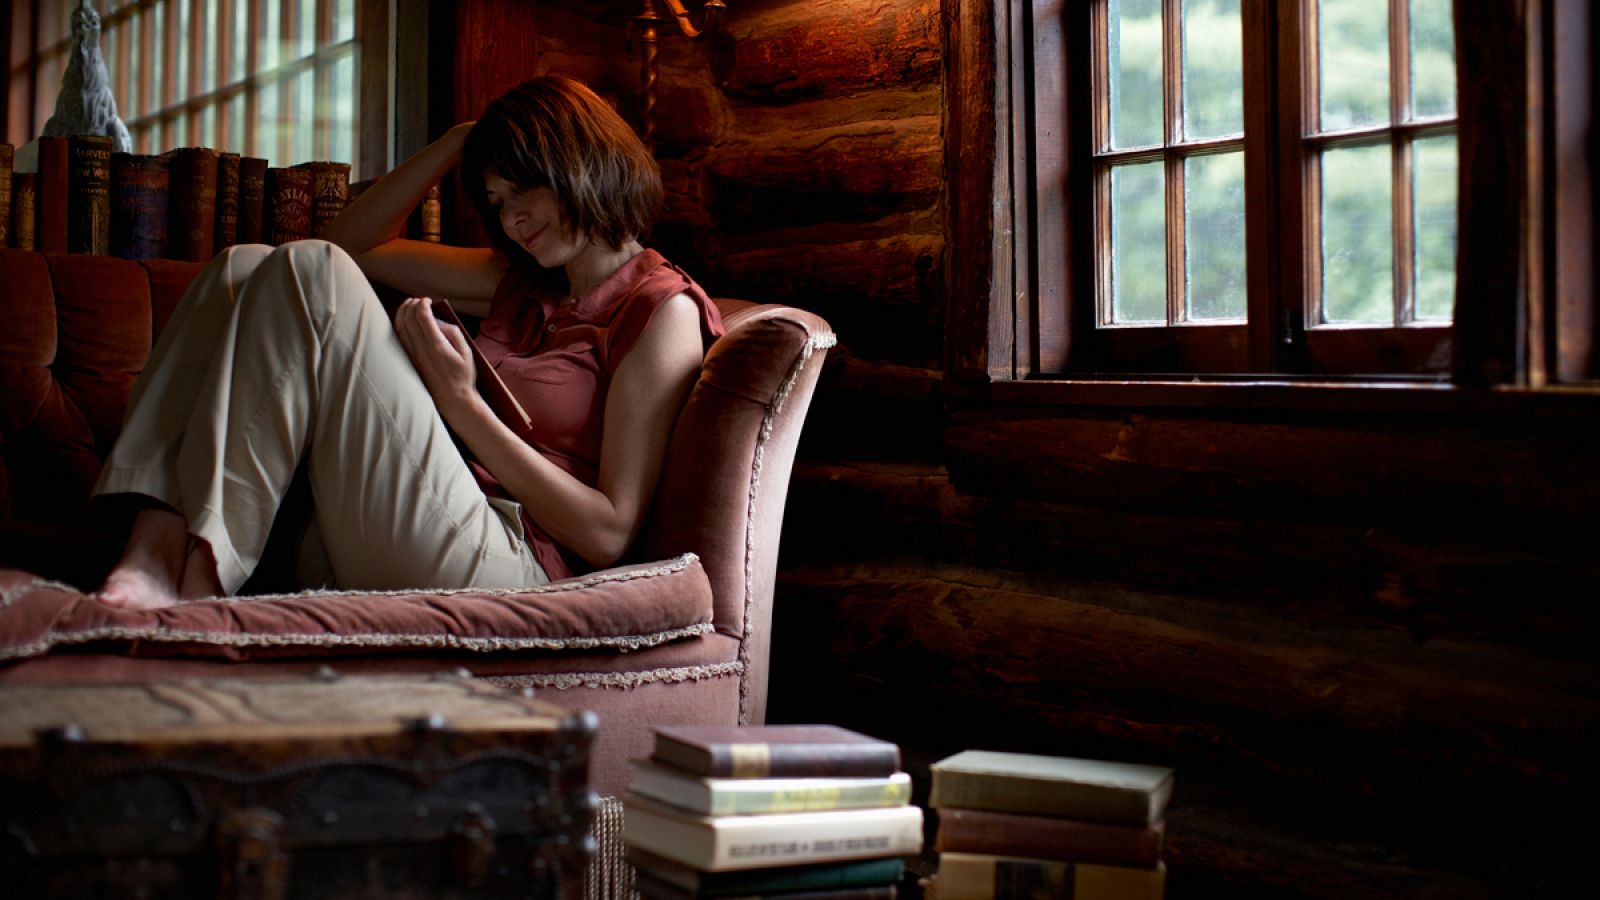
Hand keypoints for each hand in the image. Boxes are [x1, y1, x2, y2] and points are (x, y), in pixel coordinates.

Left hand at [394, 297, 476, 416]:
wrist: (453, 399)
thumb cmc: (463, 375)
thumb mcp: (467, 352)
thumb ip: (454, 333)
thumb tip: (439, 322)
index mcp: (437, 346)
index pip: (422, 317)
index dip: (422, 304)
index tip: (428, 300)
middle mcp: (421, 350)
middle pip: (408, 319)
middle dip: (411, 305)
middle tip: (418, 300)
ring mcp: (413, 355)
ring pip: (400, 328)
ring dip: (402, 313)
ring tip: (408, 305)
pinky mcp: (410, 360)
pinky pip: (400, 338)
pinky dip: (399, 324)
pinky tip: (404, 320)